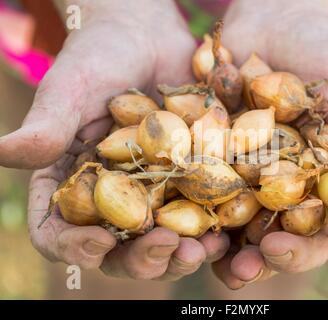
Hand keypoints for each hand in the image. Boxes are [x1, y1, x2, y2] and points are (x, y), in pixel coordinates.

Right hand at [9, 0, 229, 279]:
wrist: (148, 35)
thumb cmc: (99, 55)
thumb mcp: (71, 87)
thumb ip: (47, 125)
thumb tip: (3, 152)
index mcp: (72, 183)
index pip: (58, 230)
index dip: (73, 247)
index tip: (98, 245)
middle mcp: (113, 197)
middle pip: (119, 247)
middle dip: (142, 258)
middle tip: (166, 250)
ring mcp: (154, 192)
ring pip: (164, 239)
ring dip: (182, 253)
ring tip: (202, 249)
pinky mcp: (189, 179)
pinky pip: (201, 212)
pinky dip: (213, 227)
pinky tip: (228, 230)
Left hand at [212, 0, 327, 288]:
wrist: (264, 28)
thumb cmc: (318, 47)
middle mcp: (311, 184)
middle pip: (312, 233)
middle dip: (296, 251)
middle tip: (273, 254)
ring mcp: (268, 183)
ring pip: (266, 234)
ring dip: (251, 258)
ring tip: (235, 269)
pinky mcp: (229, 175)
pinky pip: (222, 212)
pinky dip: (213, 232)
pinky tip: (201, 243)